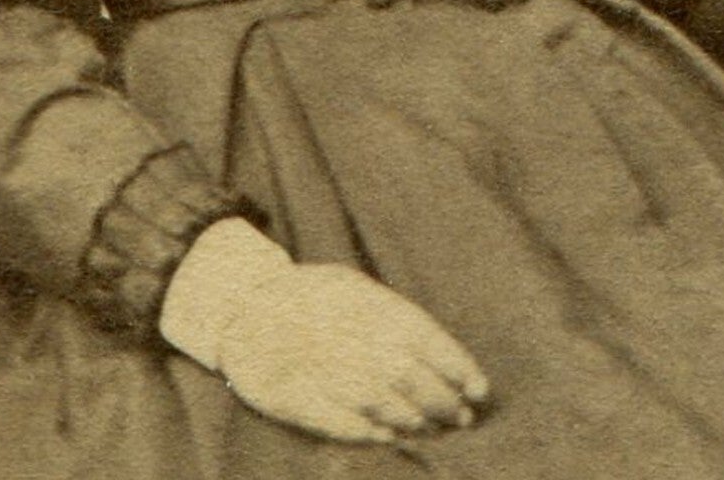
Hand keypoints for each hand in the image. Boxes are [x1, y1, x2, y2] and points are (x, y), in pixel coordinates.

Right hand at [214, 262, 488, 443]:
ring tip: (432, 428)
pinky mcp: (293, 396)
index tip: (479, 389)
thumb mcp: (353, 288)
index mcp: (363, 301)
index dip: (456, 366)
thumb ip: (390, 316)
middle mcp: (344, 332)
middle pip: (406, 374)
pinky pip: (339, 421)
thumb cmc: (310, 297)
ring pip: (378, 401)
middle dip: (441, 400)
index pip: (423, 336)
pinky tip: (389, 436)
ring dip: (413, 419)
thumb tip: (440, 355)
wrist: (244, 306)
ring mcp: (317, 365)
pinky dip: (369, 432)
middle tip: (459, 418)